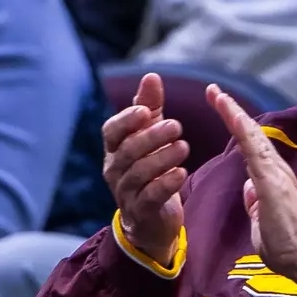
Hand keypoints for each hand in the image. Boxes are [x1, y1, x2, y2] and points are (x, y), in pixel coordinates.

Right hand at [102, 73, 188, 266]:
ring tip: (184, 147)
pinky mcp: (142, 212)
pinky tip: (181, 173)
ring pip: (139, 173)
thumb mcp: (149, 136)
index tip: (146, 111)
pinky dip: (166, 184)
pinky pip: (151, 197)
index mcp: (114, 149)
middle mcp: (115, 170)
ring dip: (162, 158)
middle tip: (177, 126)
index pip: (112, 131)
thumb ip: (149, 108)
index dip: (127, 120)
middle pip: (129, 150)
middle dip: (152, 136)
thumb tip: (151, 76)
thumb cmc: (149, 170)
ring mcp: (126, 192)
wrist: (150, 221)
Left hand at [208, 84, 296, 285]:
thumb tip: (249, 189)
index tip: (221, 109)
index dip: (237, 127)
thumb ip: (255, 203)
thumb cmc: (286, 247)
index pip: (251, 147)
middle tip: (214, 91)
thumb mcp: (261, 222)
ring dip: (234, 113)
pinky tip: (230, 113)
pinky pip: (254, 148)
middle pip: (251, 134)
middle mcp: (276, 170)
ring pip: (252, 135)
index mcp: (272, 180)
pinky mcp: (272, 179)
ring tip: (217, 94)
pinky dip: (242, 129)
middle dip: (232, 111)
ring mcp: (275, 173)